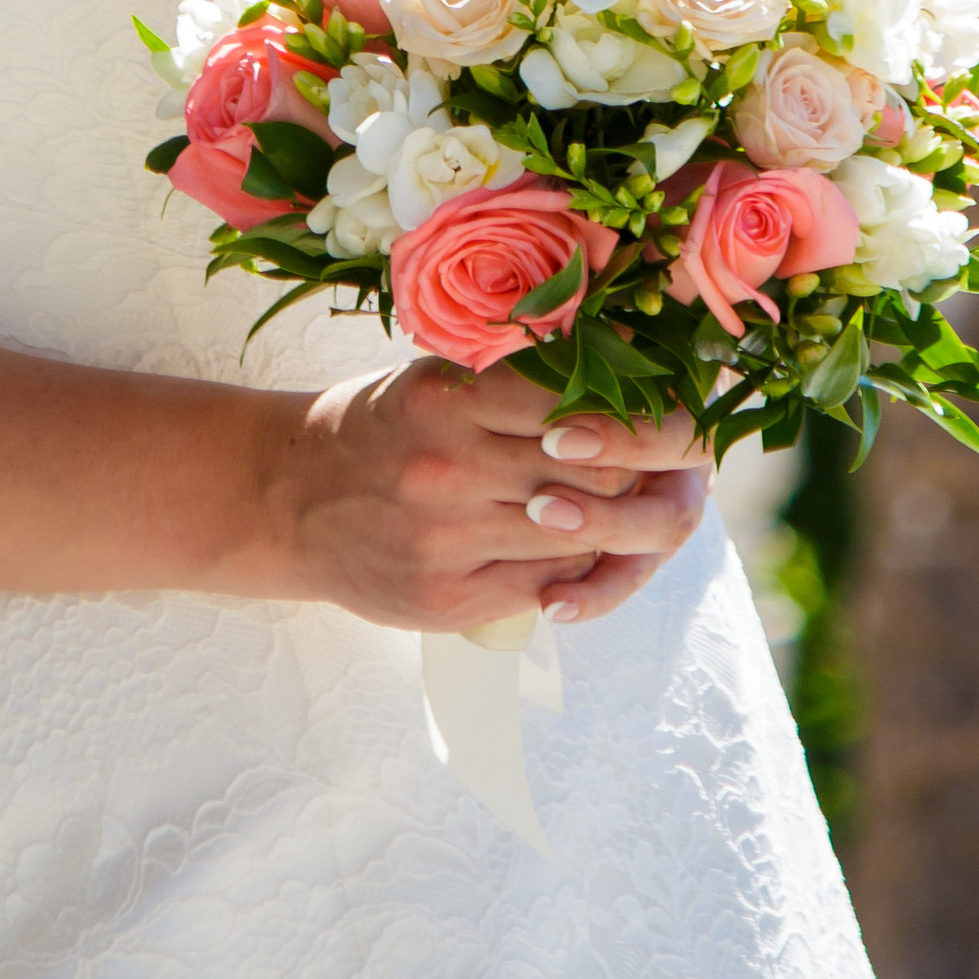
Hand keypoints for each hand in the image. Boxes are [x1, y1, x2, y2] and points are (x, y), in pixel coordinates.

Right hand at [263, 360, 708, 635]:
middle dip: (661, 470)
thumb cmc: (382, 425)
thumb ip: (522, 380)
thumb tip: (638, 378)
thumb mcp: (439, 377)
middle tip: (688, 460)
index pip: (588, 409)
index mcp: (450, 396)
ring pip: (582, 535)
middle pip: (599, 474)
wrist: (288, 499)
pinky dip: (587, 570)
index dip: (657, 417)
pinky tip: (596, 549)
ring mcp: (447, 541)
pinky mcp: (446, 601)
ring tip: (650, 501)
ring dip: (630, 522)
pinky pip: (550, 586)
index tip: (690, 415)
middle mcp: (448, 467)